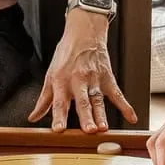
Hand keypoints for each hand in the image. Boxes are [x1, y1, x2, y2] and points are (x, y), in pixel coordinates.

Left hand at [29, 15, 136, 131]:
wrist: (84, 33)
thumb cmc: (66, 55)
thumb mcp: (50, 75)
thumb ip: (44, 100)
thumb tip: (33, 117)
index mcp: (62, 81)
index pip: (59, 102)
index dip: (58, 116)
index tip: (58, 130)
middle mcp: (78, 81)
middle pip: (82, 102)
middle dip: (86, 117)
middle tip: (89, 131)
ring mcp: (95, 80)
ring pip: (98, 100)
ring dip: (101, 114)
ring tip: (103, 128)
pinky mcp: (108, 78)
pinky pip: (117, 94)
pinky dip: (125, 106)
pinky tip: (131, 117)